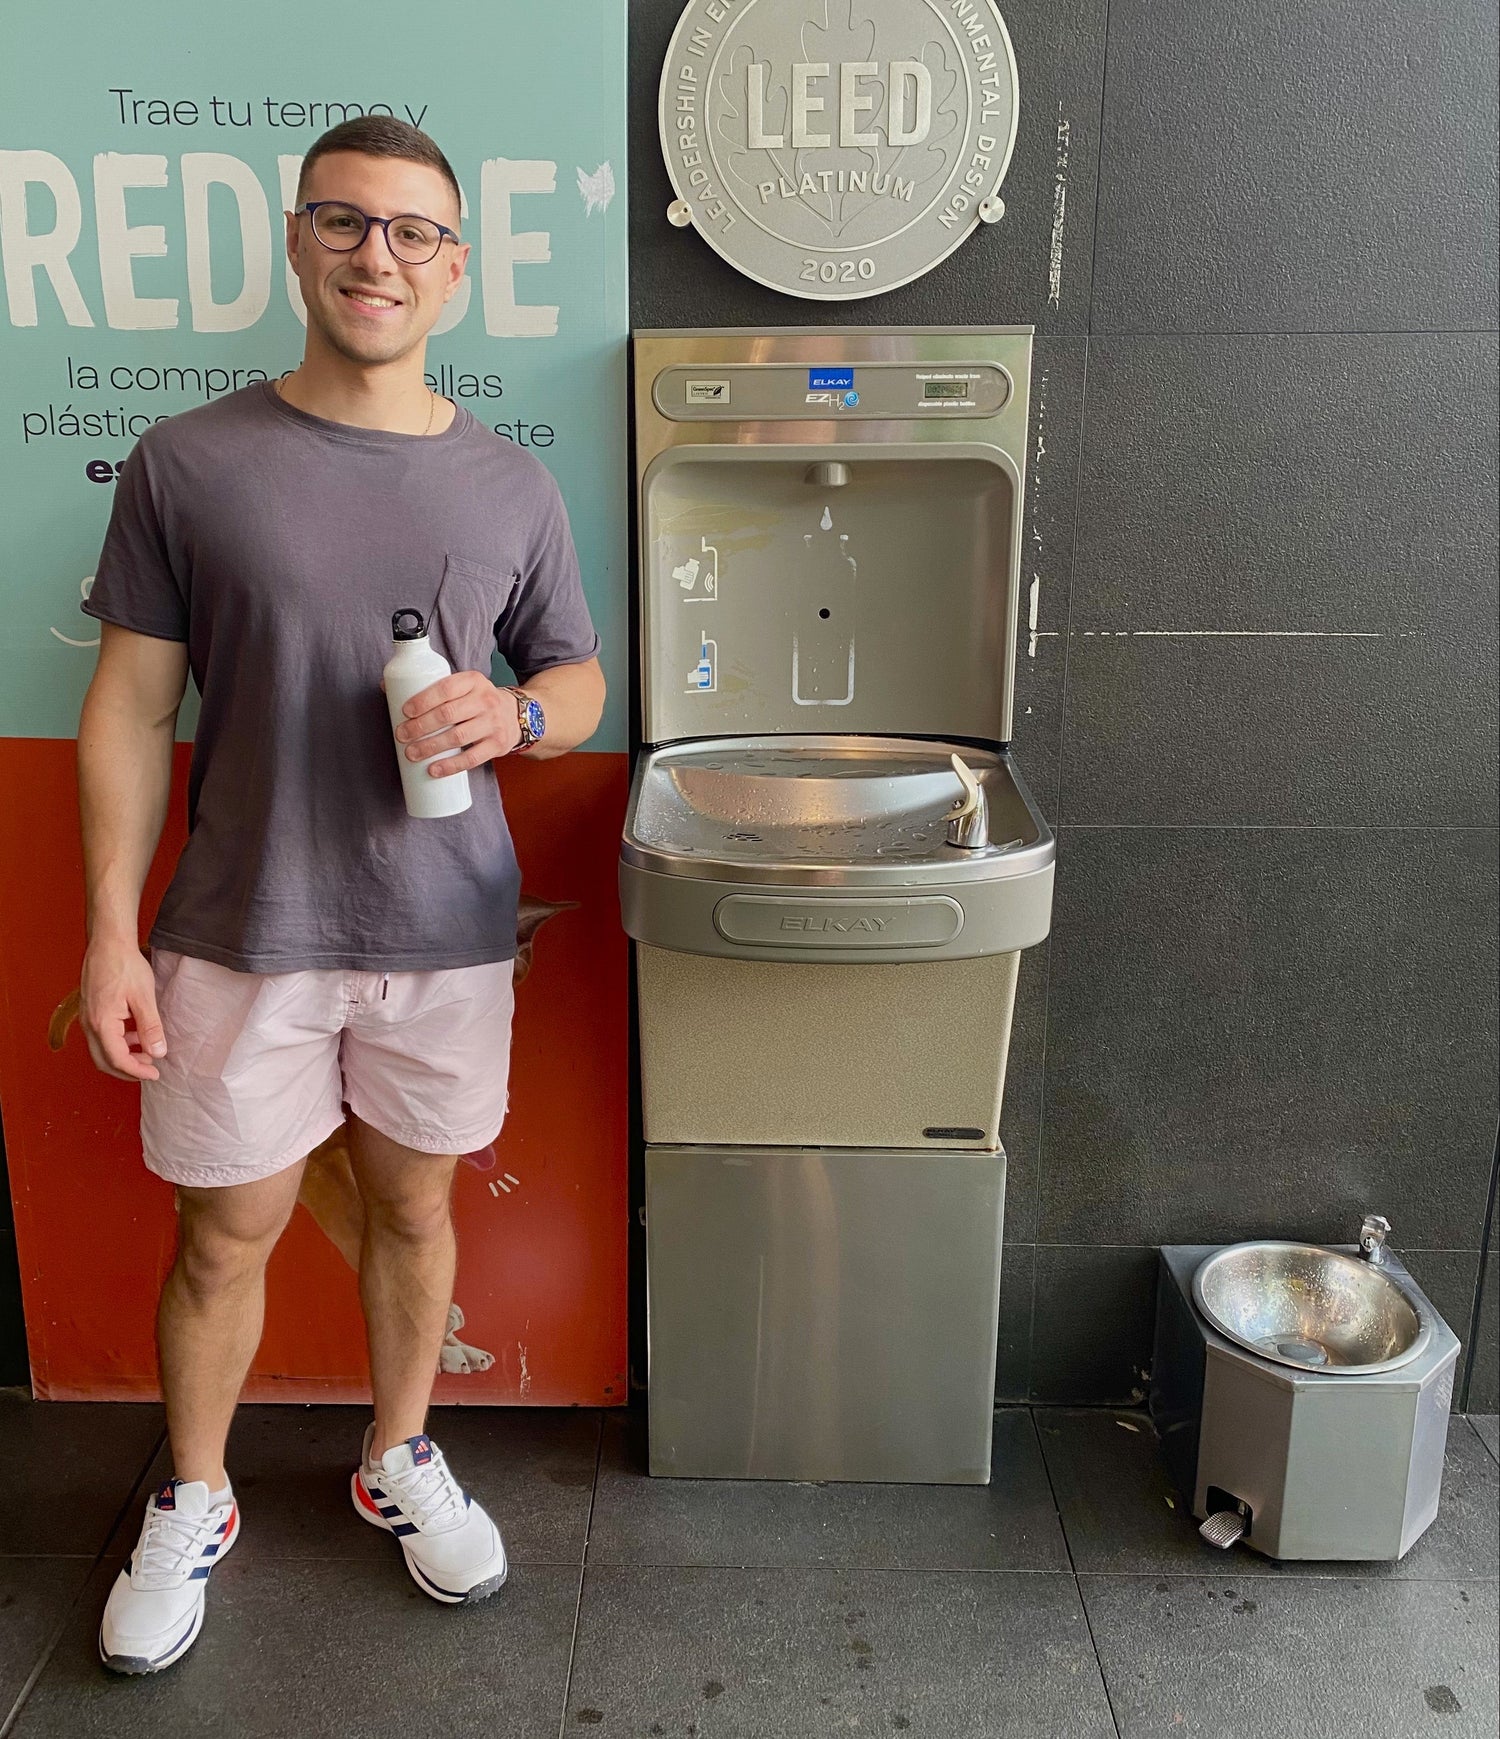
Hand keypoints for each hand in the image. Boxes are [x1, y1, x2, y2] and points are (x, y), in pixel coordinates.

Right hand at [79, 937, 166, 1081]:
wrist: (108, 942)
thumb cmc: (125, 966)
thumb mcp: (144, 997)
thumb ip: (150, 1027)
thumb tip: (158, 1053)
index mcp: (101, 1023)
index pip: (117, 1059)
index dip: (136, 1071)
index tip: (154, 1074)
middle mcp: (89, 1024)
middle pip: (104, 1060)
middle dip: (127, 1069)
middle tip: (150, 1071)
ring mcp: (87, 1017)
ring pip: (101, 1049)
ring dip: (123, 1056)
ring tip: (147, 1052)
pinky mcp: (90, 1010)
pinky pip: (101, 1035)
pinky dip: (118, 1042)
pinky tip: (135, 1035)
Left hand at [394, 670, 520, 776]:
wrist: (517, 715)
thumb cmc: (477, 701)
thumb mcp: (463, 687)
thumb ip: (432, 688)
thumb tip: (386, 687)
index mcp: (472, 681)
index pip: (446, 688)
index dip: (423, 700)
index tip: (405, 712)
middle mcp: (485, 700)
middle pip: (448, 714)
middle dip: (421, 726)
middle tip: (402, 736)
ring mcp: (493, 723)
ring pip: (458, 737)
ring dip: (431, 747)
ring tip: (411, 753)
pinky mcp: (497, 745)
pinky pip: (472, 758)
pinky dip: (451, 766)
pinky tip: (434, 770)